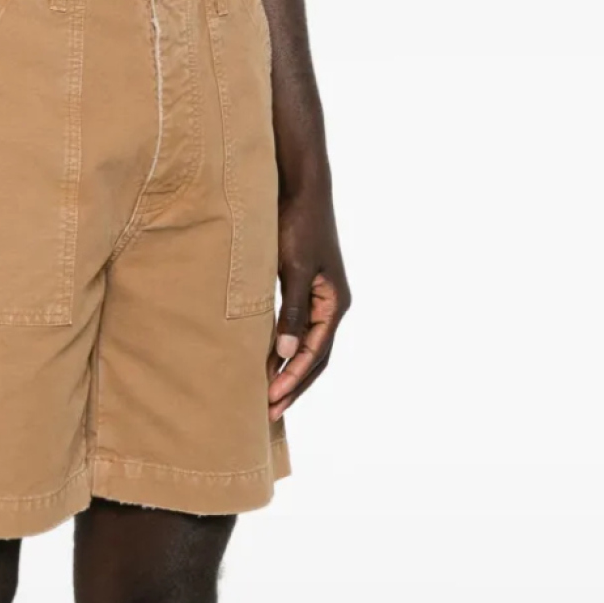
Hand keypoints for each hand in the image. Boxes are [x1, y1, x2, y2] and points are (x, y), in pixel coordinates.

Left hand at [268, 188, 350, 418]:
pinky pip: (298, 332)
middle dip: (294, 387)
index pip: (316, 354)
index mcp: (335, 304)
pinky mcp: (305, 291)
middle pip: (316, 360)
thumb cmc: (299, 225)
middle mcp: (332, 306)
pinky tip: (268, 364)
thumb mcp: (294, 269)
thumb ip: (292, 312)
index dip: (293, 379)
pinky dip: (285, 353)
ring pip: (309, 349)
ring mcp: (320, 300)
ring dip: (291, 375)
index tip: (271, 400)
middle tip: (269, 414)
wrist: (301, 188)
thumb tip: (287, 354)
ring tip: (269, 399)